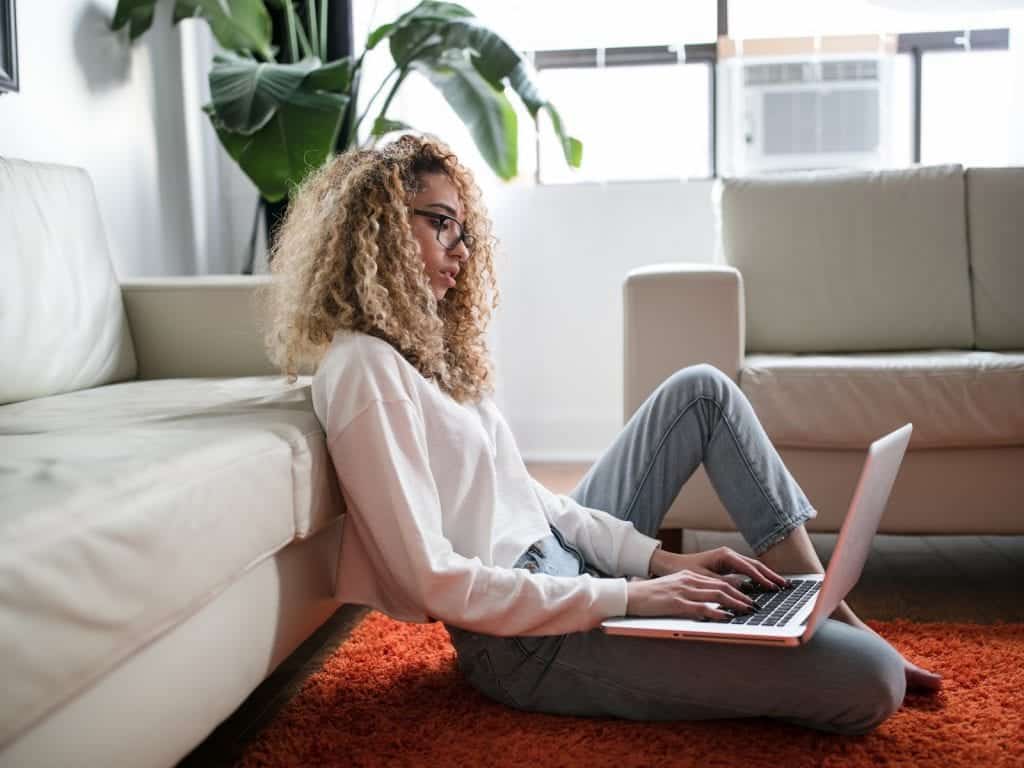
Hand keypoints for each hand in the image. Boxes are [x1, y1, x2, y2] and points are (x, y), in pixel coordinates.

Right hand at [626, 569, 757, 620]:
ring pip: (716, 595)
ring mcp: (683, 591)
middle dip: (742, 596)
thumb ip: (691, 592)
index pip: (719, 581)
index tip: (750, 598)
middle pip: (722, 586)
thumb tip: (710, 602)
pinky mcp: (676, 603)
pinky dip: (716, 612)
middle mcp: (689, 580)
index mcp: (689, 576)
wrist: (630, 595)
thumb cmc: (650, 595)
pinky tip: (726, 617)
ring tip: (748, 611)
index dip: (737, 589)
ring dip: (735, 603)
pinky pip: (701, 607)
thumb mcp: (674, 588)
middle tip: (756, 606)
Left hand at [652, 546, 788, 591]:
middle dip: (771, 575)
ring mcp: (730, 559)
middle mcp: (729, 555)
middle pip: (756, 565)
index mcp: (725, 555)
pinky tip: (767, 586)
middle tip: (786, 586)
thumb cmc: (686, 570)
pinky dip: (758, 578)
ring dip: (767, 577)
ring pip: (753, 568)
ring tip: (782, 586)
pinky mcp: (728, 566)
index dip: (762, 579)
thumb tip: (744, 589)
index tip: (773, 588)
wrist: (672, 565)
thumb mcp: (704, 579)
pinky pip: (747, 572)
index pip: (749, 568)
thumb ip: (723, 583)